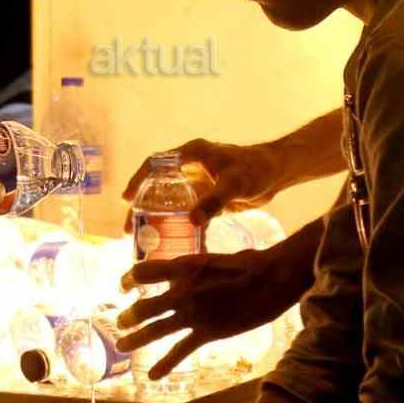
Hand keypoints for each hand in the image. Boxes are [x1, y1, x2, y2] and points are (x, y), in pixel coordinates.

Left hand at [116, 234, 315, 378]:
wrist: (271, 279)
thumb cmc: (247, 264)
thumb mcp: (211, 259)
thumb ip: (189, 270)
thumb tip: (177, 277)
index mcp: (182, 267)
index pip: (142, 272)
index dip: (129, 279)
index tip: (124, 284)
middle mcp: (182, 291)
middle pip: (144, 307)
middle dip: (129, 317)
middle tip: (120, 322)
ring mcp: (193, 314)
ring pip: (155, 330)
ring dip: (135, 339)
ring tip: (121, 346)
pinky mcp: (208, 332)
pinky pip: (180, 351)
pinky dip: (164, 365)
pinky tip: (152, 375)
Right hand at [121, 138, 290, 228]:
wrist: (277, 173)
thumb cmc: (256, 169)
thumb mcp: (235, 183)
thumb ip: (214, 201)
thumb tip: (191, 221)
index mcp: (191, 155)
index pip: (155, 164)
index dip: (138, 180)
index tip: (126, 199)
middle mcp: (189, 168)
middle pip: (157, 187)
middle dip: (142, 208)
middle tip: (130, 230)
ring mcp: (197, 185)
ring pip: (171, 203)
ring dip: (159, 221)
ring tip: (145, 242)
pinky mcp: (208, 199)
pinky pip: (189, 214)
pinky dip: (183, 229)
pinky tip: (177, 248)